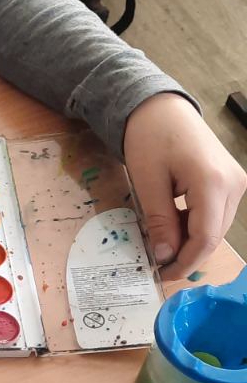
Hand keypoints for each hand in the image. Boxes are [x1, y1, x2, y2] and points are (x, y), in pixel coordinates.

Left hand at [123, 94, 246, 281]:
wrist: (160, 107)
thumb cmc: (149, 137)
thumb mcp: (147, 182)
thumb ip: (159, 221)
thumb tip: (164, 256)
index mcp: (213, 182)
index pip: (206, 238)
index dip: (185, 262)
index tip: (160, 274)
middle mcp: (233, 184)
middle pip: (214, 235)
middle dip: (186, 255)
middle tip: (155, 264)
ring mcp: (235, 182)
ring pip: (216, 228)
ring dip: (189, 241)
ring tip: (159, 243)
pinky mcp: (229, 181)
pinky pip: (215, 214)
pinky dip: (194, 226)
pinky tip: (171, 226)